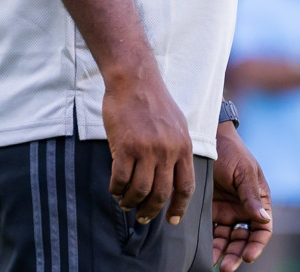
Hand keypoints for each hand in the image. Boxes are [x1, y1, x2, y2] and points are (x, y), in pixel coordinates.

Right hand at [101, 69, 194, 225]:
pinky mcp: (125, 146)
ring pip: (140, 190)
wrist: (135, 79)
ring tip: (125, 204)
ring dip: (131, 202)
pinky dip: (116, 189)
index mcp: (183, 147)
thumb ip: (177, 149)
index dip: (179, 208)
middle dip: (151, 211)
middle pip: (161, 194)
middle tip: (143, 218)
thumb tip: (174, 173)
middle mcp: (167, 151)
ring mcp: (146, 150)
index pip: (185, 187)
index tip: (172, 220)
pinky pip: (120, 178)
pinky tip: (114, 190)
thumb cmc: (154, 100)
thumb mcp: (177, 125)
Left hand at [212, 122, 271, 271]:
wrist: (207, 138)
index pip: (262, 229)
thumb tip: (262, 219)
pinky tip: (203, 252)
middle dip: (236, 254)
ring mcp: (226, 211)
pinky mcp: (210, 210)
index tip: (248, 256)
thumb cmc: (231, 152)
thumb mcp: (244, 171)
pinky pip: (210, 230)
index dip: (256, 244)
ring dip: (222, 252)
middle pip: (243, 239)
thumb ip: (251, 195)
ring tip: (213, 264)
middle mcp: (244, 209)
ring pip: (227, 239)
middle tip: (226, 267)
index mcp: (258, 201)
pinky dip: (208, 243)